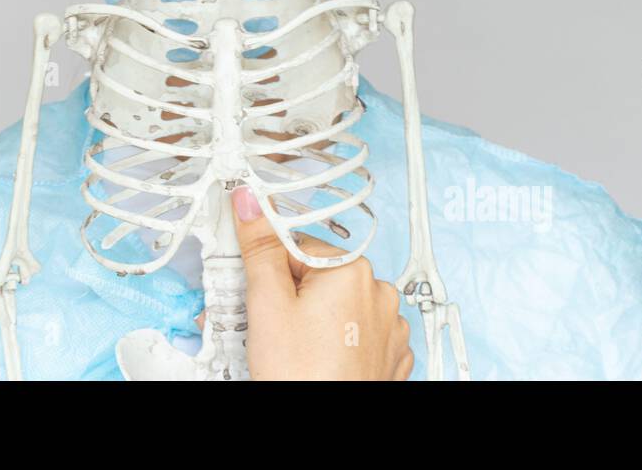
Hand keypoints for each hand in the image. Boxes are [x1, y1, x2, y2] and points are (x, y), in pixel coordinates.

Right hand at [230, 184, 413, 380]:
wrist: (323, 439)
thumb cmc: (300, 376)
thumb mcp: (266, 304)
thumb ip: (258, 246)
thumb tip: (250, 202)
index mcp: (352, 270)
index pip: (298, 247)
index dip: (270, 271)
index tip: (255, 290)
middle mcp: (380, 293)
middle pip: (318, 277)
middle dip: (291, 296)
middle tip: (271, 328)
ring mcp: (390, 327)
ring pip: (338, 306)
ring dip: (314, 320)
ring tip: (293, 350)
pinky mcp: (391, 355)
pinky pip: (357, 334)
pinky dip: (337, 342)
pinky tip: (317, 361)